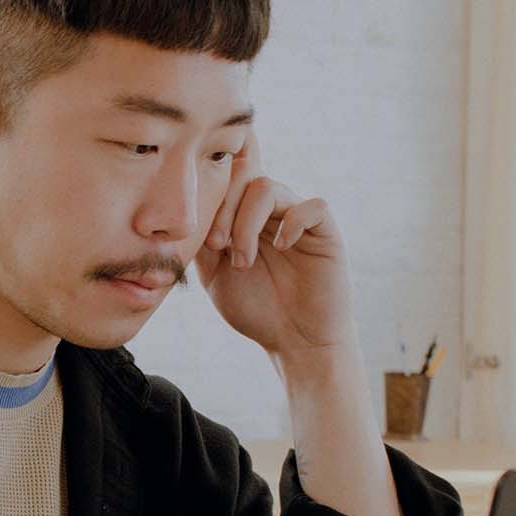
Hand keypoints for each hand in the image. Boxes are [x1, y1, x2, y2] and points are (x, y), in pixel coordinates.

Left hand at [193, 132, 355, 360]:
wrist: (295, 342)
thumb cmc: (257, 309)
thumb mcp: (215, 275)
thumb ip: (202, 241)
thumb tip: (189, 212)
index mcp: (244, 216)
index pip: (227, 177)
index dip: (211, 190)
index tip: (203, 234)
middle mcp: (271, 210)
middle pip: (243, 173)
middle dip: (223, 207)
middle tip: (217, 245)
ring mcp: (298, 217)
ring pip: (268, 188)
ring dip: (246, 223)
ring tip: (243, 261)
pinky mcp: (325, 231)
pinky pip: (313, 206)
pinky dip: (292, 223)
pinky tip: (281, 247)